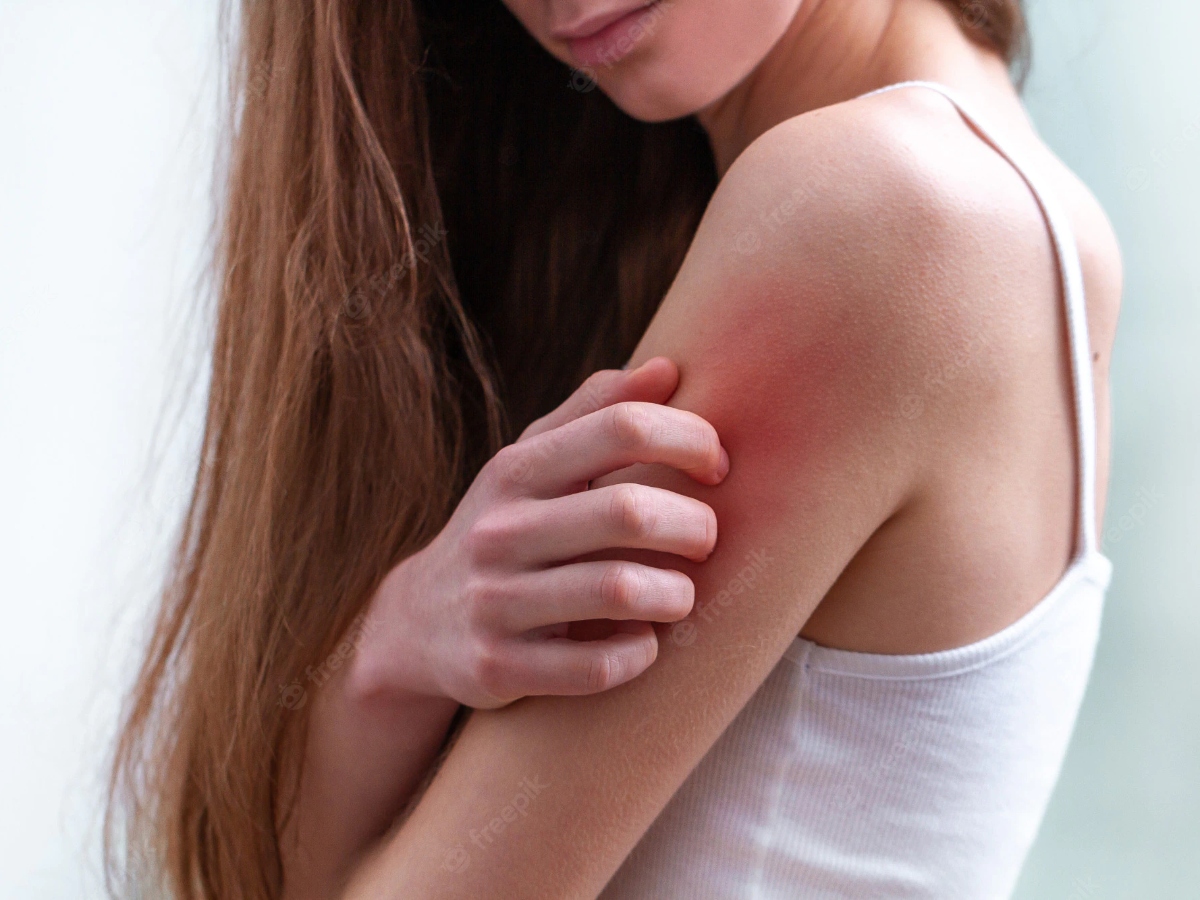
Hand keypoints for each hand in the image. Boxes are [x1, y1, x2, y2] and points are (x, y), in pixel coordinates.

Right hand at [352, 357, 729, 708]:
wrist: (416, 623)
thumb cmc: (503, 529)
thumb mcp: (530, 464)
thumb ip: (594, 414)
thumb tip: (667, 370)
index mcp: (517, 471)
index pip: (620, 428)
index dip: (688, 439)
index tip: (715, 467)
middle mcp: (499, 531)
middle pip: (629, 512)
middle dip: (694, 525)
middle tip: (705, 538)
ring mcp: (494, 601)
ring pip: (618, 590)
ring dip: (675, 594)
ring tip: (680, 594)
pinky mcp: (497, 667)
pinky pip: (596, 666)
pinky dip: (638, 653)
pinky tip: (643, 641)